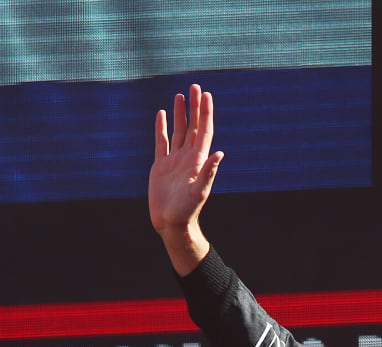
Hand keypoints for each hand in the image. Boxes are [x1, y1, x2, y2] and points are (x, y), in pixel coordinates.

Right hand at [149, 84, 221, 273]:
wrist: (172, 223)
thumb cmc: (187, 210)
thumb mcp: (199, 191)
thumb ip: (209, 172)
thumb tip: (220, 154)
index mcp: (198, 160)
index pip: (204, 131)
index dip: (206, 113)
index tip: (206, 95)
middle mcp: (188, 157)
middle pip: (193, 126)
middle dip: (195, 107)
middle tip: (195, 87)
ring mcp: (174, 160)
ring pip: (179, 131)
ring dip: (181, 113)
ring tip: (181, 95)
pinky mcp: (161, 165)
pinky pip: (161, 142)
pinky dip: (162, 128)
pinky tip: (162, 115)